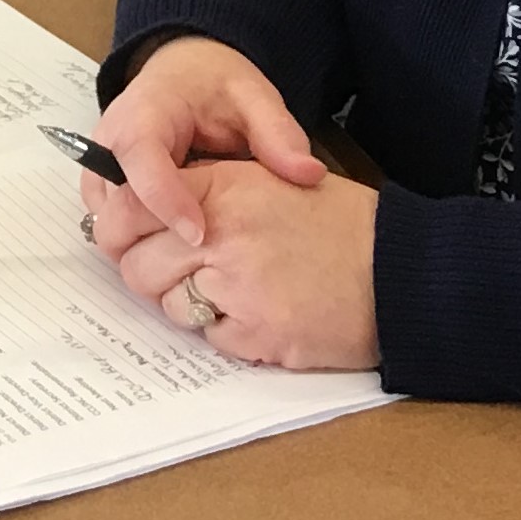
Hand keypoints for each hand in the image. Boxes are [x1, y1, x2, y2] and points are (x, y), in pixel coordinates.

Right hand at [84, 33, 323, 250]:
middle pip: (114, 198)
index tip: (200, 236)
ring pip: (106, 216)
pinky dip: (136, 240)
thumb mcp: (254, 97)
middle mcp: (109, 138)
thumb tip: (308, 174)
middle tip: (200, 260)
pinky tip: (175, 246)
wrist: (184, 73)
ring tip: (192, 257)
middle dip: (149, 234)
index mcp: (146, 111)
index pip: (140, 157)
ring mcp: (99, 164)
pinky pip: (108, 221)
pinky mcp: (100, 184)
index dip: (164, 200)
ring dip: (141, 241)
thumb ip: (279, 133)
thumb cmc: (214, 86)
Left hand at [106, 161, 380, 370]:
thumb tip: (147, 208)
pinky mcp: (258, 332)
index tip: (123, 239)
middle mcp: (222, 233)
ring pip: (169, 305)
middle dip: (152, 275)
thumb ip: (210, 191)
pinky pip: (211, 338)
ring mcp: (238, 286)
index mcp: (223, 188)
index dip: (120, 230)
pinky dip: (229, 332)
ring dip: (191, 305)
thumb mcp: (272, 181)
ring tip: (238, 292)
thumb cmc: (340, 225)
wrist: (400, 269)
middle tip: (182, 275)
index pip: (131, 209)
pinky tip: (264, 314)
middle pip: (139, 265)